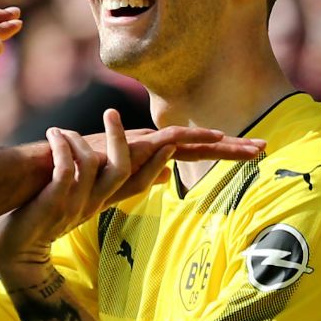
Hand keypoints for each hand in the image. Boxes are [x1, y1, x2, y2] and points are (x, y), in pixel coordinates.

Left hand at [0, 111, 148, 273]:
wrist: (18, 250)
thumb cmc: (46, 218)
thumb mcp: (81, 205)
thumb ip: (102, 190)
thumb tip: (119, 179)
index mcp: (101, 202)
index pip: (139, 184)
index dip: (156, 164)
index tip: (168, 142)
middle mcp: (93, 204)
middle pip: (122, 170)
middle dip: (120, 138)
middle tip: (112, 112)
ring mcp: (74, 204)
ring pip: (92, 163)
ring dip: (76, 139)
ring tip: (61, 132)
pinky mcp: (54, 203)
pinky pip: (65, 169)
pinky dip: (61, 147)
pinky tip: (53, 135)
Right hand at [89, 124, 264, 204]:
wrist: (55, 173)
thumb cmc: (83, 180)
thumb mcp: (122, 184)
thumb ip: (146, 178)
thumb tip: (168, 177)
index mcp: (154, 155)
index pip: (195, 154)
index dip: (223, 154)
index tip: (251, 157)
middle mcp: (154, 145)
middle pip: (201, 144)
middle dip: (234, 146)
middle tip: (265, 147)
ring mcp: (146, 143)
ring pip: (193, 139)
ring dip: (224, 143)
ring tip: (253, 148)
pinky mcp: (136, 142)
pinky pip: (170, 136)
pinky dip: (193, 136)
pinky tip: (214, 137)